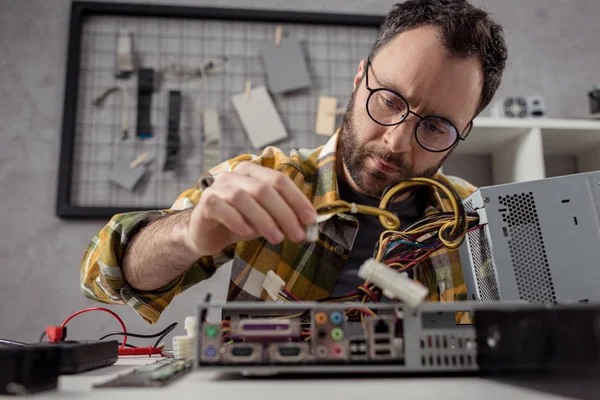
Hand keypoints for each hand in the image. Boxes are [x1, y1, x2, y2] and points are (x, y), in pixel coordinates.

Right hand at [186, 161, 316, 255]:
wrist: (207, 234)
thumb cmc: (239, 222)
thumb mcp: (266, 218)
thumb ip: (284, 217)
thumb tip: (308, 225)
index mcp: (253, 172)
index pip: (279, 180)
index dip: (297, 199)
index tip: (310, 219)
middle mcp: (235, 175)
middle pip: (264, 189)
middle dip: (285, 213)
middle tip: (297, 234)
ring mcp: (219, 187)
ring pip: (244, 197)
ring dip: (264, 220)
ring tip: (277, 238)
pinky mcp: (206, 202)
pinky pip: (222, 207)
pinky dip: (237, 220)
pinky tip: (247, 232)